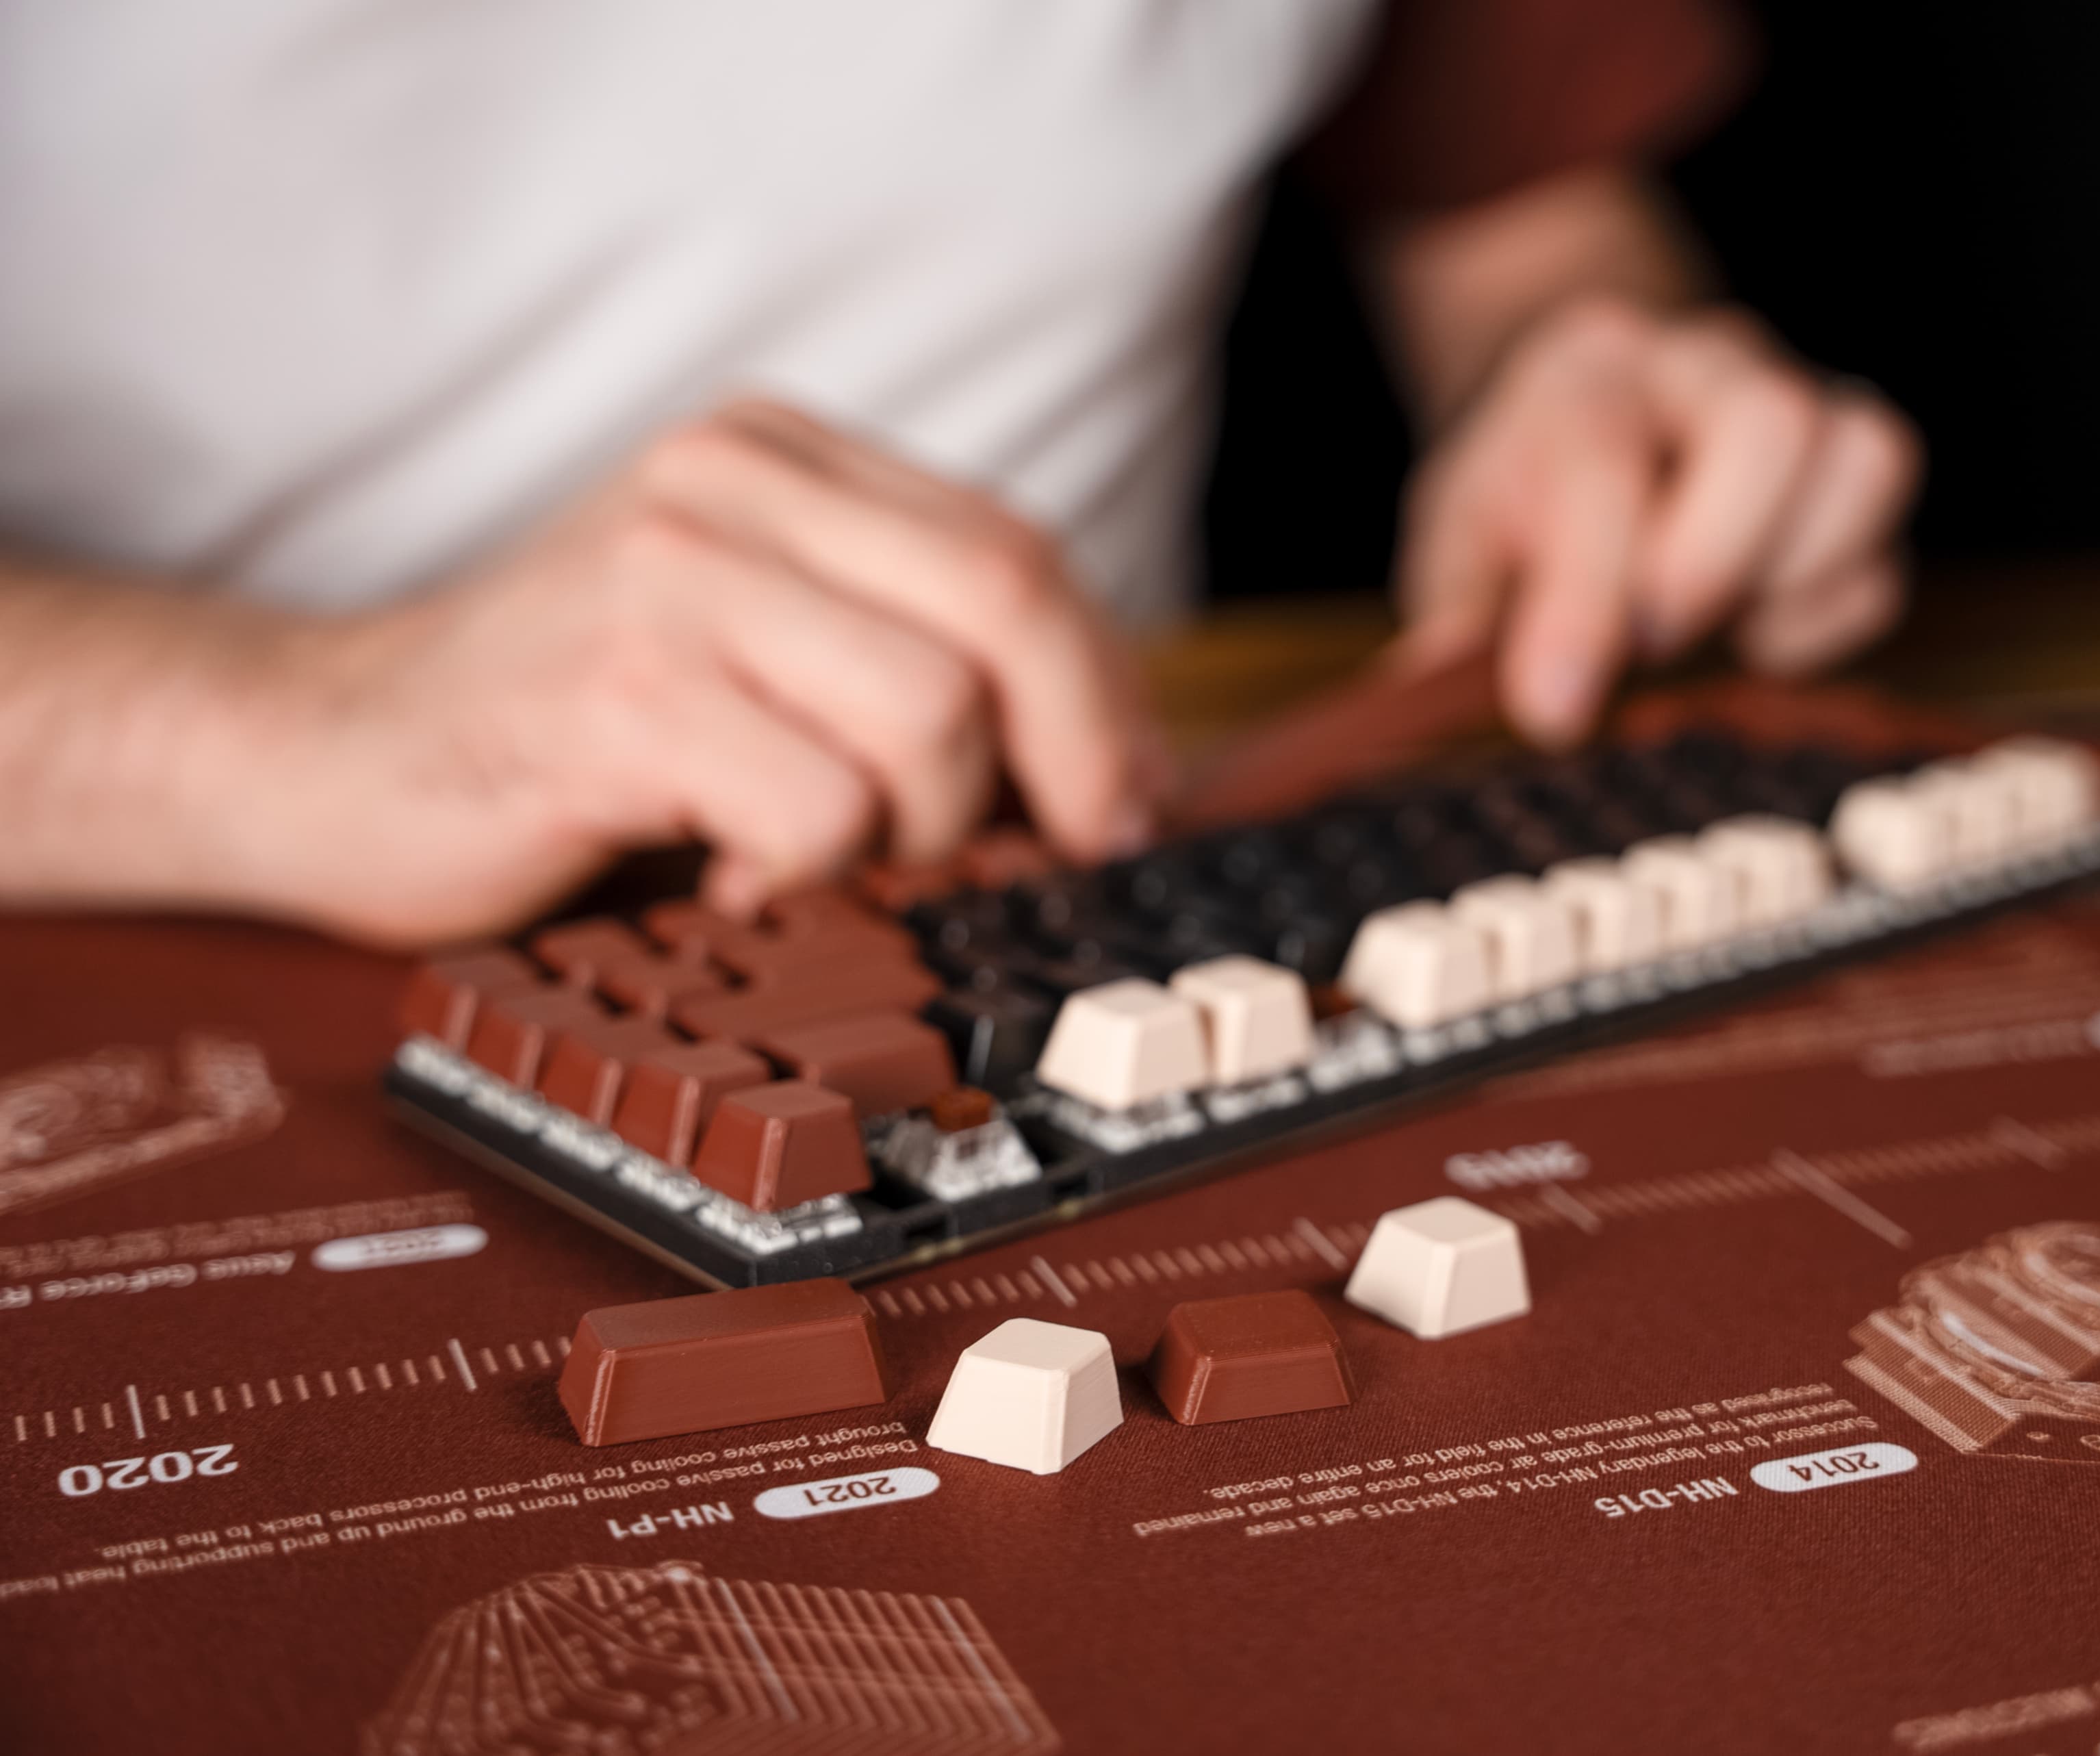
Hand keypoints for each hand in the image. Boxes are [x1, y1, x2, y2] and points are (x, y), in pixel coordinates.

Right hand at [220, 400, 1164, 942]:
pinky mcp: (615, 693)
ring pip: (930, 716)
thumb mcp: (755, 644)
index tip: (1122, 804)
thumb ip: (903, 652)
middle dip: (1068, 759)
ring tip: (818, 854)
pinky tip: (724, 870)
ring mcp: (667, 580)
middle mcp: (728, 488)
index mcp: (777, 457)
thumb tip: (1117, 771)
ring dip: (909, 833)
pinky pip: (818, 806)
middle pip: (1007, 604)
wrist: (331, 754)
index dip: (1105, 693)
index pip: (1018, 551)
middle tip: (1041, 858)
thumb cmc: (573, 726)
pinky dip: (799, 873)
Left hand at [1394, 295, 1920, 745]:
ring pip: (1863, 458)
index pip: (1597, 462)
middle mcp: (1704, 364)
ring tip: (1721, 631)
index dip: (1581, 601)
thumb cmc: (1529, 484)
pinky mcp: (1856, 471)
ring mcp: (1800, 400)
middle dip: (1713, 561)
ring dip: (1794, 577)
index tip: (1553, 710)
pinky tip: (1759, 635)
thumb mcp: (1458, 534)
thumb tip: (1437, 688)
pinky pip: (1885, 553)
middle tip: (1654, 640)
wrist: (1595, 396)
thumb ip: (1456, 610)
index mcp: (1586, 374)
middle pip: (1767, 422)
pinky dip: (1829, 615)